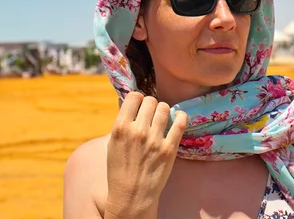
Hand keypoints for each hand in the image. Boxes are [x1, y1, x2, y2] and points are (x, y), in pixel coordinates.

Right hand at [105, 92, 186, 218]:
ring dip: (163, 111)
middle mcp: (137, 131)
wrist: (132, 196)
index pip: (134, 96)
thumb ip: (122, 123)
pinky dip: (180, 116)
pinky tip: (178, 117)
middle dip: (150, 105)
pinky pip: (180, 122)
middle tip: (150, 114)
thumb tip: (129, 103)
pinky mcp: (169, 148)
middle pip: (150, 100)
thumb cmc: (120, 169)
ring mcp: (155, 139)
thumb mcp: (113, 143)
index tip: (139, 105)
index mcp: (120, 127)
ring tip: (161, 118)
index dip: (137, 99)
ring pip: (164, 108)